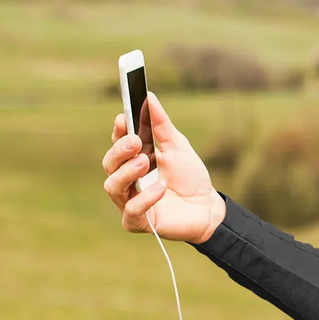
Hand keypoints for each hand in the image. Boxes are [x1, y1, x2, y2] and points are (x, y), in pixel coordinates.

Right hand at [101, 92, 225, 242]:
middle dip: (120, 151)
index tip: (124, 118)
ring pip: (112, 186)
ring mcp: (129, 201)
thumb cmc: (190, 177)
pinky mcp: (138, 222)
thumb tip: (149, 97)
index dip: (119, 131)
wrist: (209, 208)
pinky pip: (131, 211)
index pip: (118, 144)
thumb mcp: (178, 147)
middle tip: (136, 141)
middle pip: (109, 163)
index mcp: (134, 160)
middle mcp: (126, 180)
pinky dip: (145, 198)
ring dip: (126, 172)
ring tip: (145, 162)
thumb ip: (162, 126)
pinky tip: (161, 188)